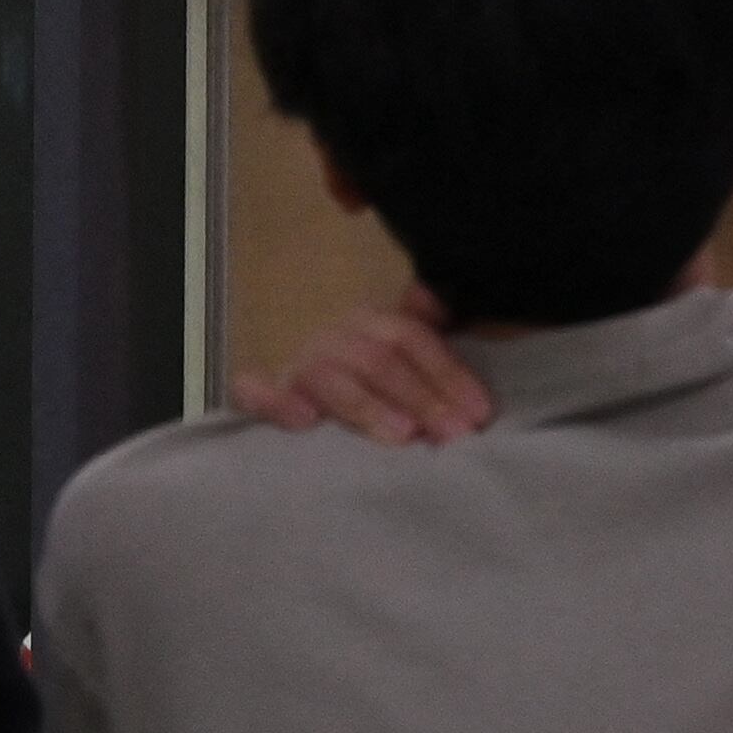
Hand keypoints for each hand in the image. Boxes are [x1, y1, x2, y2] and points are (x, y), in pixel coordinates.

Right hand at [229, 285, 491, 445]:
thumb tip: (435, 297)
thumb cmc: (376, 377)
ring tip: (402, 435)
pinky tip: (303, 421)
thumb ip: (427, 327)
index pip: (411, 339)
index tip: (479, 413)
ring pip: (330, 378)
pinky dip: (273, 401)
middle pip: (378, 361)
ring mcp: (299, 364)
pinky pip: (254, 391)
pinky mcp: (263, 393)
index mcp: (372, 321)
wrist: (310, 388)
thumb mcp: (406, 351)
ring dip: (366, 406)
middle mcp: (335, 337)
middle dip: (421, 397)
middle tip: (452, 434)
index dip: (447, 373)